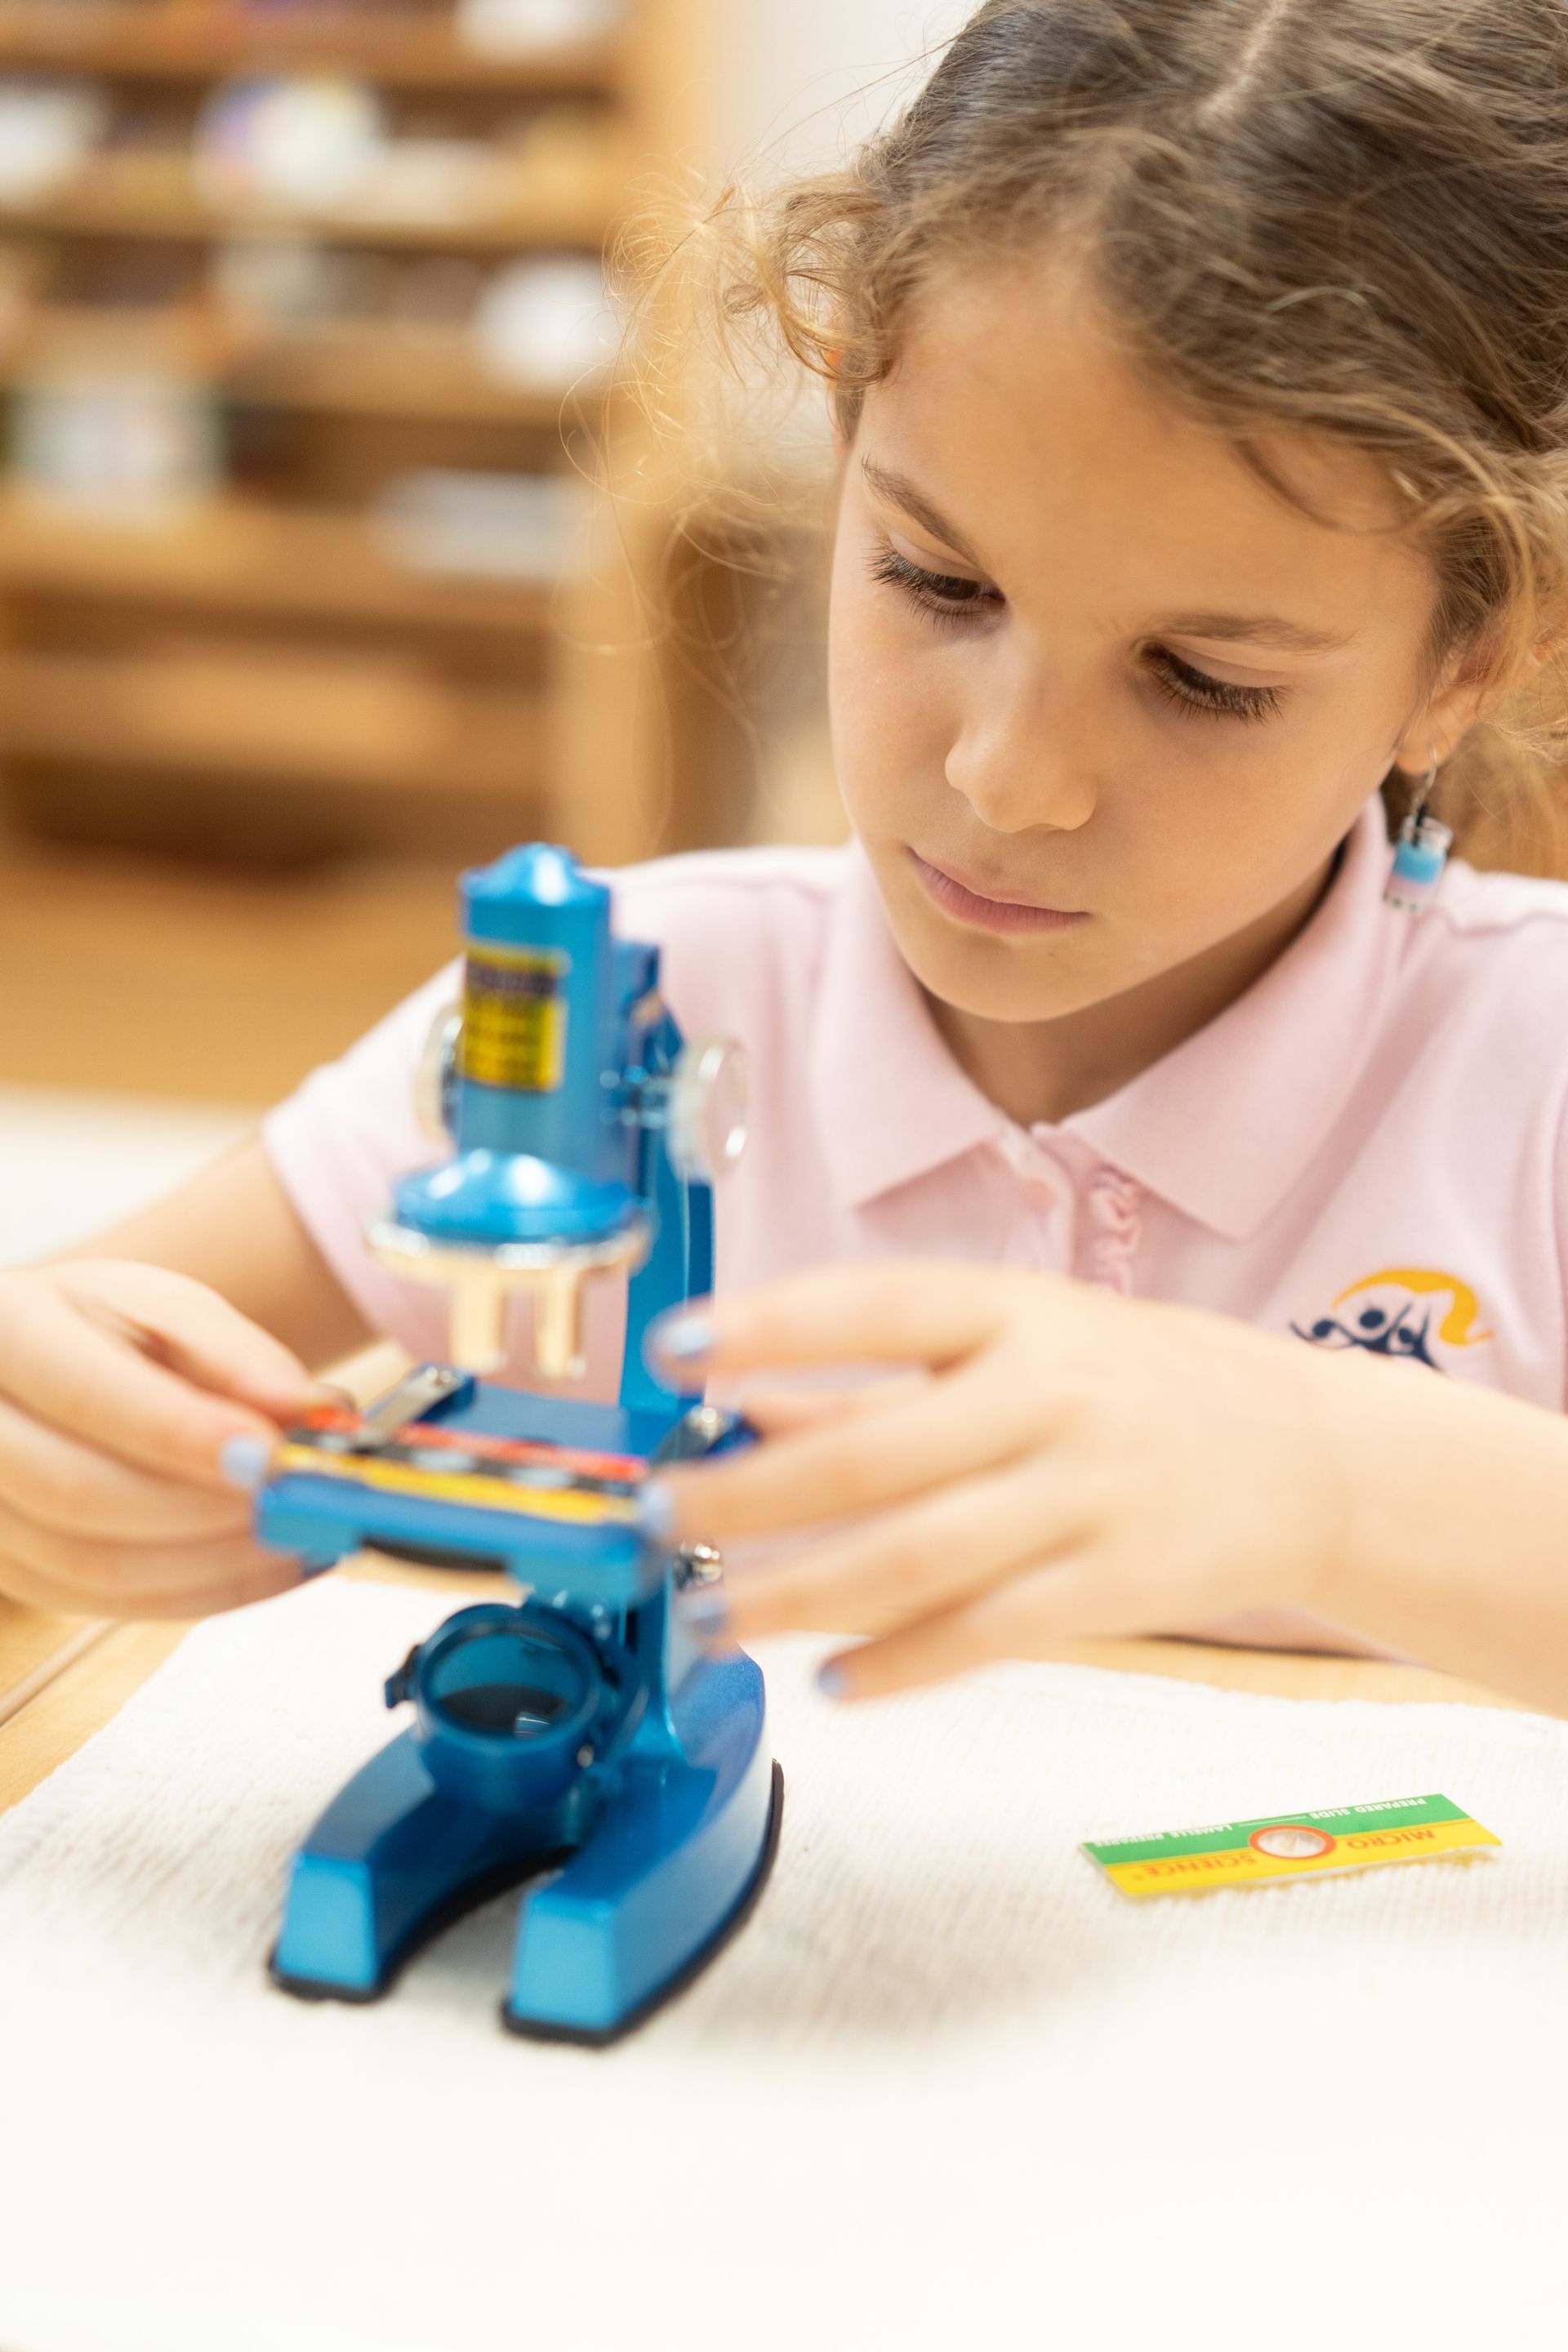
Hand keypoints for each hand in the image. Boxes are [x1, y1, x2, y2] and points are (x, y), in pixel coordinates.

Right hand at [0, 1261, 321, 1618]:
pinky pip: (101, 1602)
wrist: (45, 1366)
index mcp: (3, 1327)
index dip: (181, 1434)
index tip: (272, 1458)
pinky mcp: (8, 1569)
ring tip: (301, 1536)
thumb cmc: (103, 1328)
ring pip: (90, 1566)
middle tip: (304, 1505)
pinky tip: (264, 1566)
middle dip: (208, 1511)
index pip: (86, 1394)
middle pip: (79, 1493)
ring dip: (214, 1564)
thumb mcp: (168, 1309)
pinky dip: (196, 1592)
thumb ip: (237, 1357)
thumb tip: (305, 1410)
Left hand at [647, 1261, 1361, 1697]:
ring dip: (798, 1596)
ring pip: (915, 1556)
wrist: (1312, 1454)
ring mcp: (1088, 1491)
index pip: (874, 1306)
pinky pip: (988, 1633)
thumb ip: (883, 1380)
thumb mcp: (1023, 1342)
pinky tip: (833, 1683)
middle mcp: (1049, 1392)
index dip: (768, 1325)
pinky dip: (902, 1664)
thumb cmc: (1141, 1387)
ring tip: (714, 1620)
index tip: (672, 1351)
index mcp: (1015, 1312)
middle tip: (658, 1525)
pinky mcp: (1120, 1584)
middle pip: (871, 1454)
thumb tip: (744, 1402)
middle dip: (747, 1496)